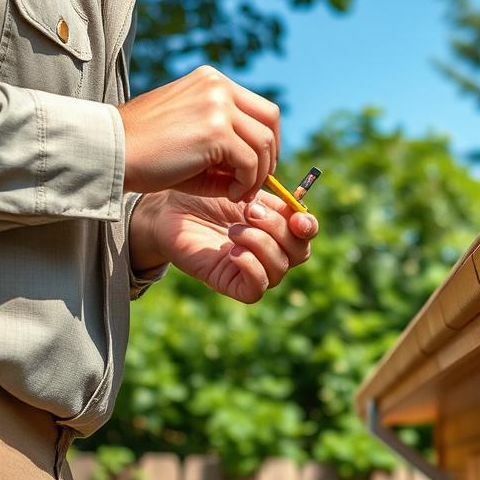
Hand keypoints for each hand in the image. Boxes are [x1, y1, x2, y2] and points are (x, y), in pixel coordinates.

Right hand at [119, 65, 279, 202]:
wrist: (109, 153)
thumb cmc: (148, 152)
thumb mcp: (195, 138)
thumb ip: (229, 144)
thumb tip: (265, 170)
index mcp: (211, 81)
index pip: (261, 107)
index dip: (267, 140)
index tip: (257, 165)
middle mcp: (217, 86)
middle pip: (270, 120)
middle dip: (270, 155)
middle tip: (255, 181)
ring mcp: (217, 105)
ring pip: (263, 142)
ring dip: (258, 173)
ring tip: (238, 191)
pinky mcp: (214, 130)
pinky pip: (249, 162)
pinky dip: (246, 182)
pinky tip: (229, 193)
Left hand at [131, 190, 317, 303]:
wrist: (170, 211)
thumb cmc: (206, 198)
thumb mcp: (246, 192)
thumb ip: (274, 202)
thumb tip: (297, 211)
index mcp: (278, 227)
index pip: (307, 233)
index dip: (308, 227)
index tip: (297, 217)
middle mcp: (270, 251)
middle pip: (299, 252)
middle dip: (278, 230)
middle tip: (250, 211)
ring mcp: (252, 269)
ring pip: (279, 268)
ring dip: (260, 245)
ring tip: (233, 230)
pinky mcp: (232, 284)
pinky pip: (257, 288)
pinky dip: (251, 268)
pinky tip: (232, 251)